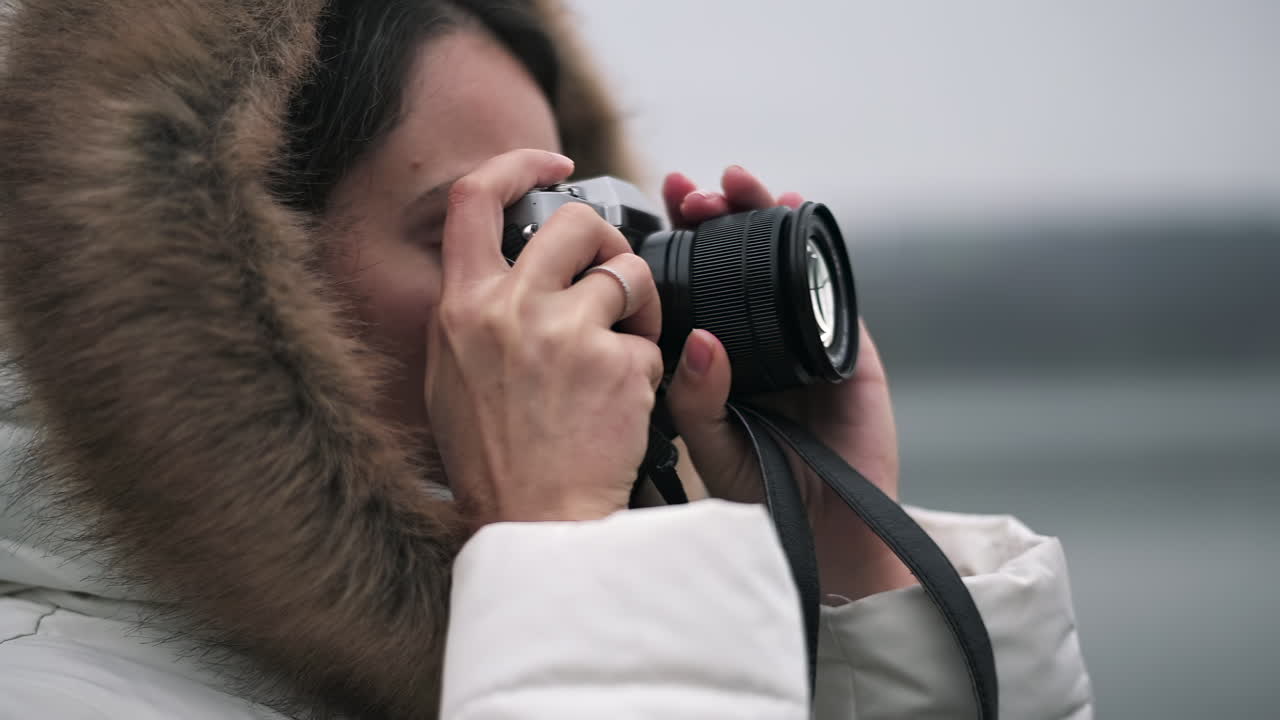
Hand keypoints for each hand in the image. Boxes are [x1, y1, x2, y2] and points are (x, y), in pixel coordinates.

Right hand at [423, 150, 663, 528]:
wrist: (534, 526)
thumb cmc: (493, 461)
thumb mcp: (451, 377)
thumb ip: (474, 314)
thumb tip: (504, 266)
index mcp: (462, 307)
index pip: (475, 198)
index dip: (519, 163)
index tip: (555, 163)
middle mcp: (511, 308)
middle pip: (576, 223)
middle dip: (608, 240)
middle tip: (617, 272)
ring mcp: (567, 333)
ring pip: (629, 274)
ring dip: (640, 305)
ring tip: (629, 347)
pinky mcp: (619, 364)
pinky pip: (652, 343)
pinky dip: (649, 369)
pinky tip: (627, 405)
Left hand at [663, 165, 915, 600]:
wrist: (822, 532)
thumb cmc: (758, 493)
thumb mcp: (710, 442)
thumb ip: (695, 397)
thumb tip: (699, 339)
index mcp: (717, 354)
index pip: (694, 283)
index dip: (678, 243)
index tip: (657, 207)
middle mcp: (756, 336)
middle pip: (736, 259)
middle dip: (717, 216)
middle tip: (694, 191)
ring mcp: (802, 335)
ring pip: (782, 259)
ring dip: (763, 214)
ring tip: (741, 185)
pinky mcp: (847, 344)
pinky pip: (830, 284)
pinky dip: (815, 246)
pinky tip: (797, 210)